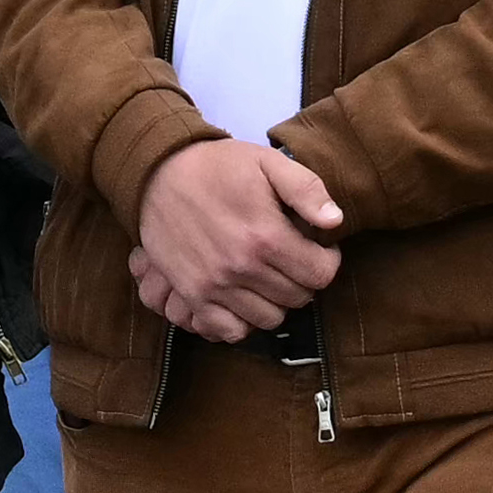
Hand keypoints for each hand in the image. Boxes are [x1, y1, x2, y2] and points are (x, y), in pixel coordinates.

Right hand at [128, 133, 346, 341]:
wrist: (157, 173)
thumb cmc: (218, 167)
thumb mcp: (268, 162)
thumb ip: (307, 189)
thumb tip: (335, 222)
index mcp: (266, 236)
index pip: (321, 274)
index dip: (327, 260)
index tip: (317, 248)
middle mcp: (242, 267)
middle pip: (298, 298)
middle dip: (303, 279)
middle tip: (291, 259)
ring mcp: (215, 285)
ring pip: (270, 319)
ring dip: (276, 301)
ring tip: (269, 277)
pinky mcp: (193, 294)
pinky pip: (232, 330)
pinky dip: (243, 321)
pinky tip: (245, 297)